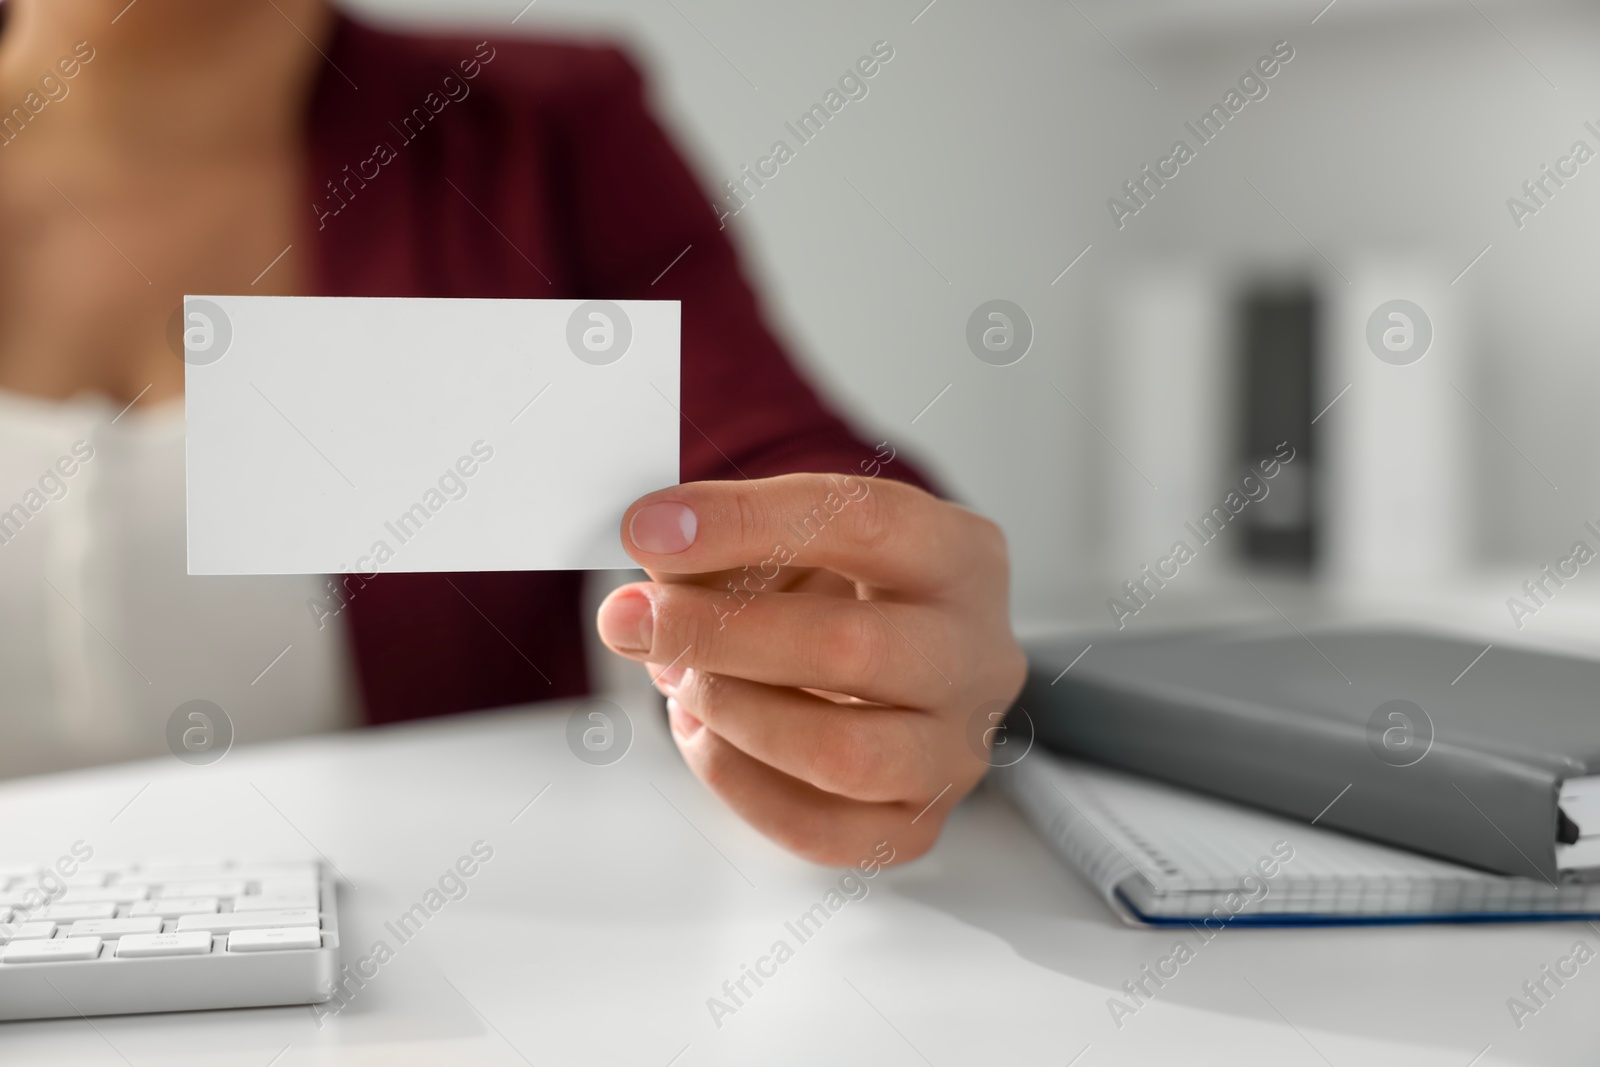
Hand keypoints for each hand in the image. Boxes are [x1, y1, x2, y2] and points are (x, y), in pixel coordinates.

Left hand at [595, 470, 1025, 865]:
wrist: (907, 655)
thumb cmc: (850, 588)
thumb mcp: (801, 535)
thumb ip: (733, 543)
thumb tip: (655, 565)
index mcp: (961, 555)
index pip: (864, 524)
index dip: (745, 524)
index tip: (651, 529)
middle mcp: (978, 655)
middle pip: (853, 649)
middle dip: (717, 634)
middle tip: (631, 618)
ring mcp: (956, 750)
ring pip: (842, 753)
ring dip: (732, 714)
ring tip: (676, 678)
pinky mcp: (915, 823)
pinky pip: (820, 830)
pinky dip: (737, 783)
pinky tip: (702, 733)